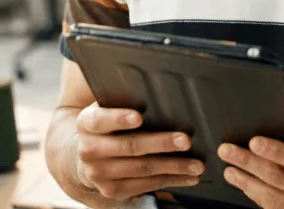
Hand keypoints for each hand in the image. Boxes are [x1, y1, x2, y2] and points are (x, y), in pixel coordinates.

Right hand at [73, 103, 205, 201]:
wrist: (86, 154)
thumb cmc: (107, 123)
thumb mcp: (107, 107)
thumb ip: (124, 100)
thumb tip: (160, 92)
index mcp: (86, 123)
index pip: (101, 120)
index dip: (119, 118)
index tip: (139, 117)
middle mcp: (89, 150)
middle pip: (129, 146)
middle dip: (161, 143)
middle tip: (186, 140)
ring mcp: (99, 174)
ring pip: (142, 169)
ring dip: (174, 167)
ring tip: (197, 164)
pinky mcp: (111, 190)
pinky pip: (146, 186)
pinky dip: (170, 180)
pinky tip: (187, 177)